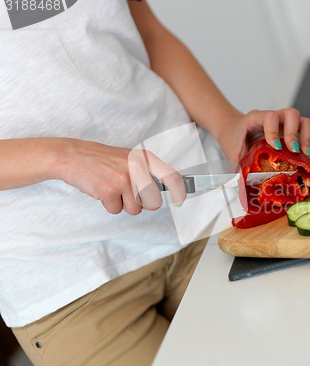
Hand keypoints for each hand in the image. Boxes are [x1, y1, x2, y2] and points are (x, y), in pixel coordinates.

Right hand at [58, 139, 185, 214]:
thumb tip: (164, 192)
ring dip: (123, 204)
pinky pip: (116, 210)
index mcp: (144, 158)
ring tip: (112, 188)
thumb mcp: (129, 159)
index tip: (180, 200)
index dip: (179, 191)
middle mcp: (138, 168)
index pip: (171, 177)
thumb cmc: (102, 160)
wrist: (72, 156)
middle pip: (153, 202)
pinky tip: (101, 190)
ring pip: (135, 209)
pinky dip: (109, 205)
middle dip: (141, 203)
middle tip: (127, 192)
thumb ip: (146, 173)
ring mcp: (124, 179)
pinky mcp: (110, 191)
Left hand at [217, 108, 309, 168]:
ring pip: (302, 121)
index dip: (274, 131)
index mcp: (255, 119)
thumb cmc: (234, 140)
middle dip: (294, 134)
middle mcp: (273, 117)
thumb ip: (239, 168)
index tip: (276, 148)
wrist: (233, 131)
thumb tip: (246, 188)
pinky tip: (304, 157)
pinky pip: (305, 130)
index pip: (269, 117)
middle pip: (291, 114)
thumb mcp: (233, 154)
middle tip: (294, 152)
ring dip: (306, 137)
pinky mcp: (290, 131)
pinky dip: (308, 142)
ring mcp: (283, 123)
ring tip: (304, 155)